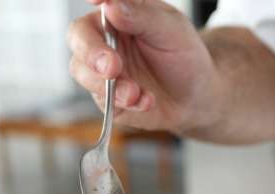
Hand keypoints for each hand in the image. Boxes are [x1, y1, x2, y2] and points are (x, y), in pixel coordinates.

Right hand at [68, 0, 217, 132]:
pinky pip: (103, 100)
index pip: (99, 3)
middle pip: (79, 38)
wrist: (196, 97)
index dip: (96, 1)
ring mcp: (102, 69)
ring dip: (110, 85)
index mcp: (118, 14)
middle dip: (91, 53)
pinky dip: (125, 102)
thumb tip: (110, 6)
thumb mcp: (171, 29)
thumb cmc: (183, 56)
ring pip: (83, 72)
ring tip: (136, 92)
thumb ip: (142, 16)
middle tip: (111, 67)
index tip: (97, 2)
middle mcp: (104, 39)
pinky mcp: (106, 97)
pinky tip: (146, 101)